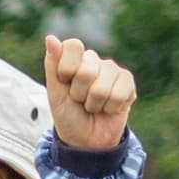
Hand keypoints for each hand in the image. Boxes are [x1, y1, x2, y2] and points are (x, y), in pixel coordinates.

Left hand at [43, 34, 135, 151]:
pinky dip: (110, 108)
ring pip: (102, 88)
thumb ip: (52, 65)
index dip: (66, 70)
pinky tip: (108, 108)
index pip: (73, 46)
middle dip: (79, 93)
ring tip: (93, 106)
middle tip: (79, 100)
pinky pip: (120, 94)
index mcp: (75, 59)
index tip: (64, 83)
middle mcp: (95, 61)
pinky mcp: (128, 83)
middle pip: (86, 71)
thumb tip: (51, 38)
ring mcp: (113, 71)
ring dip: (94, 104)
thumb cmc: (68, 115)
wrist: (86, 139)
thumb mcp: (55, 92)